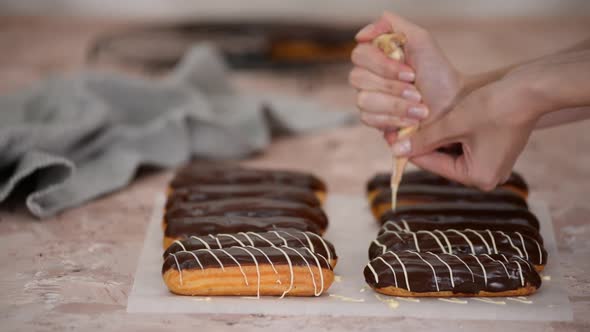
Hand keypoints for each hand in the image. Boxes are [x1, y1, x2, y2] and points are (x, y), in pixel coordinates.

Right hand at [349, 12, 462, 142]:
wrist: (450, 105)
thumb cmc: (437, 73)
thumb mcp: (420, 39)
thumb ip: (391, 25)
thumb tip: (361, 36)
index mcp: (376, 54)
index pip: (359, 54)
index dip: (383, 65)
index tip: (410, 72)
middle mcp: (367, 75)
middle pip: (358, 78)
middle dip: (393, 87)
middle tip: (417, 92)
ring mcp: (367, 97)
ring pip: (364, 100)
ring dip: (397, 105)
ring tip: (420, 109)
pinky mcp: (371, 119)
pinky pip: (369, 119)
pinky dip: (394, 120)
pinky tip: (411, 121)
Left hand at [391, 79, 539, 190]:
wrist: (530, 90)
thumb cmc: (493, 107)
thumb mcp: (453, 123)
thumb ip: (424, 138)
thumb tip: (396, 151)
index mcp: (478, 177)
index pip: (433, 164)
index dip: (410, 149)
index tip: (390, 139)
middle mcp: (487, 178)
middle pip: (442, 160)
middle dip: (423, 143)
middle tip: (399, 130)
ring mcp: (493, 166)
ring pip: (452, 153)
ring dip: (436, 138)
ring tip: (412, 124)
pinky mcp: (496, 153)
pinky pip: (465, 147)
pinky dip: (451, 135)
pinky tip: (435, 121)